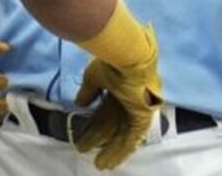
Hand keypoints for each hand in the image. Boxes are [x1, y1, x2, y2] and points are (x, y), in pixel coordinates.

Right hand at [74, 25, 161, 169]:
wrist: (130, 56)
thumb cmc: (112, 62)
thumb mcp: (94, 77)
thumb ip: (88, 92)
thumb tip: (79, 104)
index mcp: (117, 89)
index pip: (104, 112)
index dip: (93, 125)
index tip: (82, 136)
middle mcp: (128, 101)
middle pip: (111, 126)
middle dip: (98, 140)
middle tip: (85, 151)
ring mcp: (137, 110)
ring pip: (122, 135)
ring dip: (111, 150)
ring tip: (100, 165)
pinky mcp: (143, 117)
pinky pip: (133, 138)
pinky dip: (123, 150)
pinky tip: (113, 162)